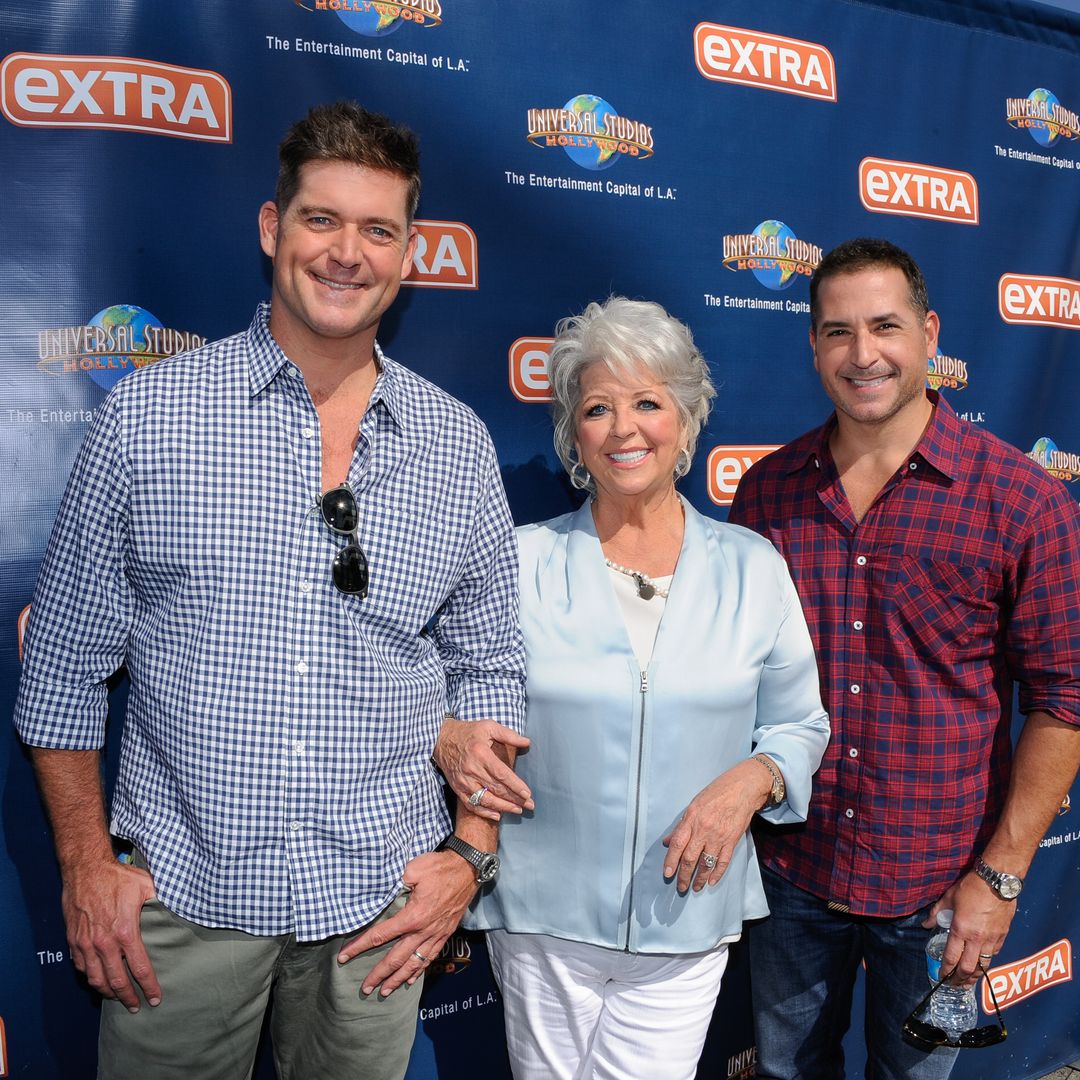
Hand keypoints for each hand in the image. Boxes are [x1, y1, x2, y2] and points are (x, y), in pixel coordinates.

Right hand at [62, 858, 159, 1011]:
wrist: (85, 868)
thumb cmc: (118, 876)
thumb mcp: (147, 886)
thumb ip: (161, 902)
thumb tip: (180, 910)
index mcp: (125, 931)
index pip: (139, 968)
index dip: (149, 986)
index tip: (155, 999)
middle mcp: (103, 943)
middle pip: (116, 981)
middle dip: (128, 997)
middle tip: (137, 1006)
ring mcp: (85, 944)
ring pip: (95, 979)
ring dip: (108, 992)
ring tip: (118, 998)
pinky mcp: (73, 941)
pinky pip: (81, 967)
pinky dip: (90, 977)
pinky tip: (99, 979)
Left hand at [339, 851, 476, 996]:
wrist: (468, 869)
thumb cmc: (439, 867)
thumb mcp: (414, 869)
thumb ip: (396, 882)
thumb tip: (382, 889)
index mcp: (412, 916)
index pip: (380, 935)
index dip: (360, 946)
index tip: (344, 957)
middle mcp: (423, 931)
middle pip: (396, 959)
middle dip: (379, 975)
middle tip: (365, 988)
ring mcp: (435, 934)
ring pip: (414, 964)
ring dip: (398, 979)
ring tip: (385, 991)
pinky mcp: (445, 933)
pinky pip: (430, 958)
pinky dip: (419, 971)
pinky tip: (411, 980)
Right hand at [434, 716, 532, 820]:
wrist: (440, 739)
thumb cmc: (467, 732)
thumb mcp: (488, 726)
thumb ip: (508, 735)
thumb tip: (527, 742)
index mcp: (481, 754)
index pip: (502, 774)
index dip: (516, 786)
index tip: (527, 794)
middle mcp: (472, 769)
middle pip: (496, 789)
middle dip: (515, 799)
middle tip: (530, 805)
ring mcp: (463, 780)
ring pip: (485, 799)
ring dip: (503, 807)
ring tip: (517, 810)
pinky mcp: (457, 787)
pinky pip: (471, 804)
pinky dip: (484, 812)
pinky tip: (497, 815)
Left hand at [662, 760, 771, 892]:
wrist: (743, 788)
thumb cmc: (717, 792)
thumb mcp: (694, 805)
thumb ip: (681, 825)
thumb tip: (667, 841)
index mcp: (691, 818)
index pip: (677, 844)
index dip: (671, 861)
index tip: (667, 874)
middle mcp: (704, 829)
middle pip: (690, 858)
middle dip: (684, 875)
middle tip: (680, 887)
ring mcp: (719, 836)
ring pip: (706, 863)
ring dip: (699, 878)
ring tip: (694, 888)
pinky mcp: (732, 840)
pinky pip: (723, 861)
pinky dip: (717, 873)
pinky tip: (711, 882)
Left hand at [923, 871, 1017, 985]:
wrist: (997, 882)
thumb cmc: (970, 888)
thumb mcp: (948, 898)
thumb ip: (936, 913)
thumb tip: (925, 924)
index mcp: (961, 930)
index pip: (951, 957)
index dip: (945, 970)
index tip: (941, 977)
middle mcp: (977, 939)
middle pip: (968, 968)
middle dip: (960, 979)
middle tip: (954, 985)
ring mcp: (992, 939)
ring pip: (984, 966)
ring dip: (975, 977)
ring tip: (968, 982)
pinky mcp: (1003, 936)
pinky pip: (994, 955)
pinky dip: (987, 962)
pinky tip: (983, 965)